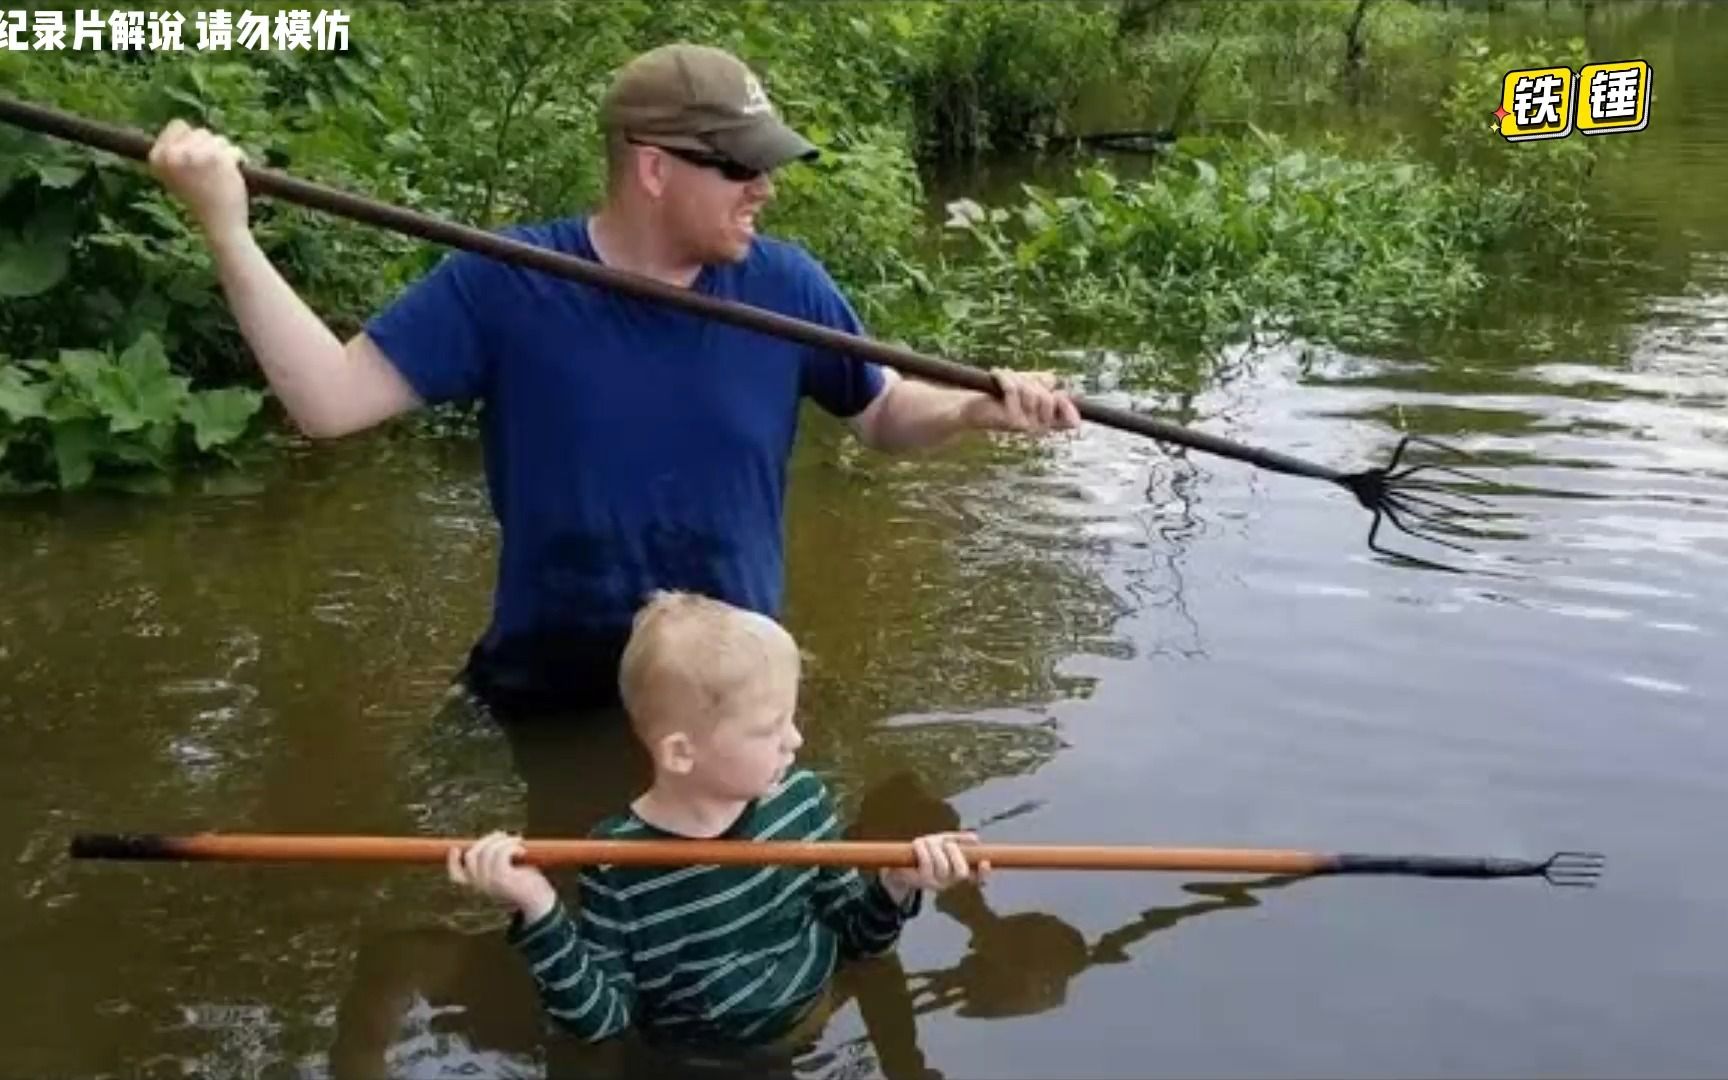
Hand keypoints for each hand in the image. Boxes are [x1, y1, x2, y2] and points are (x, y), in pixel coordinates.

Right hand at [146, 119, 250, 241]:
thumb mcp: (174, 174)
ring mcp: (194, 154)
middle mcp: (172, 154)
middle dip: (209, 148)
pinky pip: (233, 149)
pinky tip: (232, 176)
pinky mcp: (217, 158)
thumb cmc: (199, 200)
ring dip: (224, 154)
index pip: (177, 125)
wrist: (218, 223)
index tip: (196, 160)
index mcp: (157, 157)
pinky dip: (238, 161)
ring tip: (219, 175)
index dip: (192, 139)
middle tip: (209, 172)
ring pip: (217, 139)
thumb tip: (181, 125)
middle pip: (199, 131)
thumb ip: (175, 151)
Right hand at [447, 831, 557, 921]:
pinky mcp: (502, 879)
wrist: (541, 905)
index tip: (456, 848)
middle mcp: (480, 887)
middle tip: (504, 836)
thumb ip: (495, 864)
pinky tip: (522, 851)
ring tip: (518, 842)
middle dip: (487, 840)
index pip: (457, 876)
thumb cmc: (527, 887)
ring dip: (503, 841)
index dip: (453, 861)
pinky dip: (512, 847)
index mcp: (479, 888)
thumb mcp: (507, 875)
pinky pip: (501, 854)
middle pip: (471, 856)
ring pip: (486, 851)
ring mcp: (490, 883)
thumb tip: (492, 841)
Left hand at [882, 831, 991, 902]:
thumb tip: (975, 838)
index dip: (984, 873)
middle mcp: (949, 882)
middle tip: (946, 844)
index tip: (985, 861)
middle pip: (961, 871)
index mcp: (957, 874)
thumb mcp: (943, 845)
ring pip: (943, 865)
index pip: (978, 878)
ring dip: (935, 847)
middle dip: (955, 853)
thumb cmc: (925, 854)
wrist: (900, 866)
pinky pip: (926, 863)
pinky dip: (923, 849)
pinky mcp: (921, 881)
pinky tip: (919, 842)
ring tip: (928, 840)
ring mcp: (935, 884)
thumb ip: (959, 841)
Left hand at [963, 369, 1080, 435]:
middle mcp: (1036, 427)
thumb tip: (1055, 381)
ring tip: (1003, 377)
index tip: (1059, 395)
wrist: (970, 408)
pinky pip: (1014, 390)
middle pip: (1048, 398)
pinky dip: (1004, 377)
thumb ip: (1042, 384)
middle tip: (1017, 379)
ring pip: (1031, 392)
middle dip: (1033, 382)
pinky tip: (995, 373)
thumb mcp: (1024, 387)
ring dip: (1016, 378)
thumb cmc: (998, 396)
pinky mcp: (1010, 419)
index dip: (1068, 407)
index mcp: (1043, 422)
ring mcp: (1024, 425)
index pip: (1067, 419)